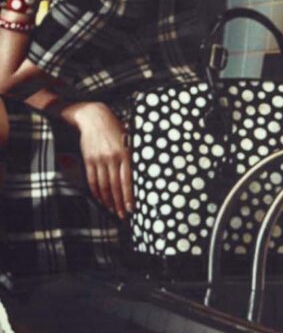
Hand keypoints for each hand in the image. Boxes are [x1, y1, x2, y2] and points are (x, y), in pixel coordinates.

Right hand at [67, 99, 132, 219]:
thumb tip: (143, 176)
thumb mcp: (129, 141)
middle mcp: (111, 157)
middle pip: (115, 186)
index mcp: (125, 154)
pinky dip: (96, 191)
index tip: (132, 209)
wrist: (94, 117)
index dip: (129, 197)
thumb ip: (134, 158)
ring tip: (113, 210)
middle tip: (123, 215)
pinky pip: (92, 179)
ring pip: (103, 185)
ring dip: (108, 200)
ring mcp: (99, 159)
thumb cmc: (116, 129)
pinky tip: (101, 199)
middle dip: (120, 203)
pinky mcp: (88, 159)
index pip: (127, 181)